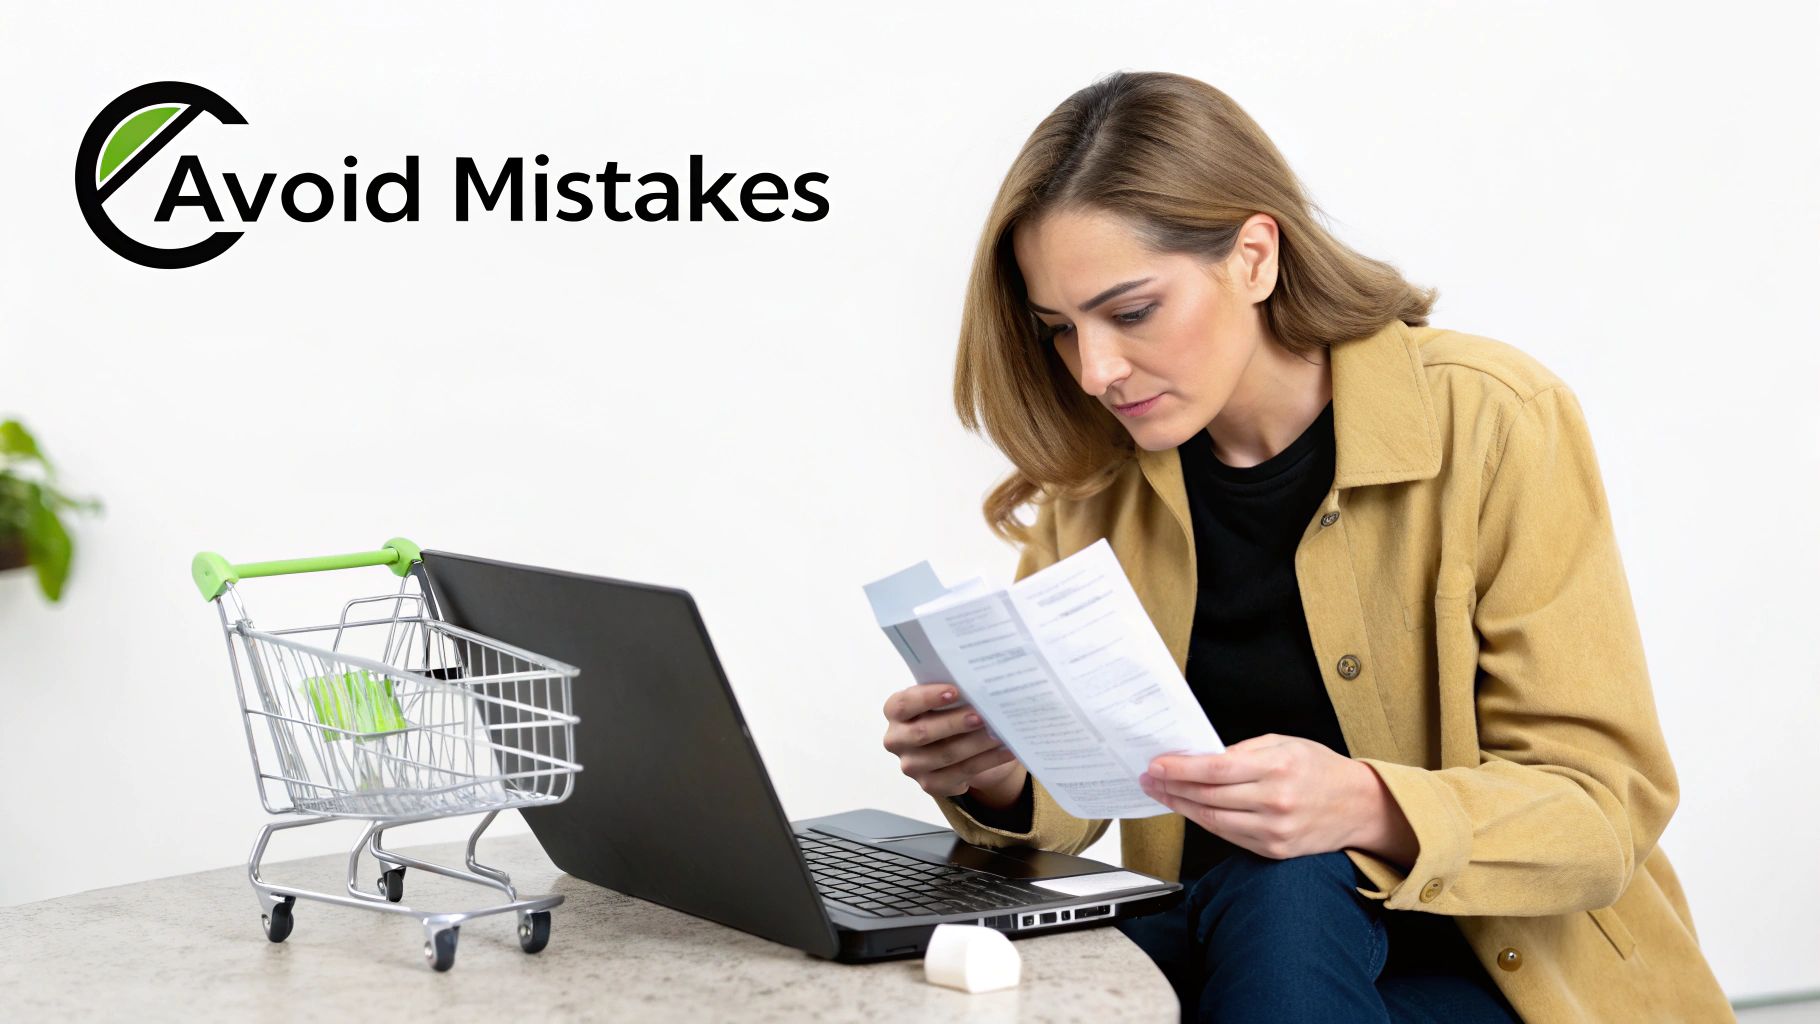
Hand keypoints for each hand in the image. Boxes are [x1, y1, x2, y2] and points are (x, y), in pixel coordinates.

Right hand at [882, 682, 1026, 803]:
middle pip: (923, 733)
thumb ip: (953, 692)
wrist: (955, 741)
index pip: (903, 704)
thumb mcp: (943, 698)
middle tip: (982, 716)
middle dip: (955, 723)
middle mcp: (896, 740)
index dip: (927, 697)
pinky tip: (1006, 751)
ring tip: (1000, 734)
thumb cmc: (947, 710)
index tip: (954, 691)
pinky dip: (987, 761)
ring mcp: (912, 765)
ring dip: (976, 744)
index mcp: (895, 711)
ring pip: (945, 755)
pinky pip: (961, 774)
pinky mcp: (930, 784)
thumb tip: (979, 688)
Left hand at [1139, 734, 1415, 863]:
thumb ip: (1244, 750)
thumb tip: (1203, 757)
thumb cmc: (1320, 769)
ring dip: (1181, 807)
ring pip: (1213, 820)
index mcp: (1278, 768)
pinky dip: (1205, 821)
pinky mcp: (1274, 851)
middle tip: (1149, 778)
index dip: (1180, 768)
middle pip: (1209, 796)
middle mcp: (1275, 802)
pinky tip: (1190, 809)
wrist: (1358, 806)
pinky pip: (1228, 836)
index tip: (1157, 764)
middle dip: (1172, 787)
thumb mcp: (1285, 743)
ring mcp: (1274, 831)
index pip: (1216, 769)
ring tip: (1162, 793)